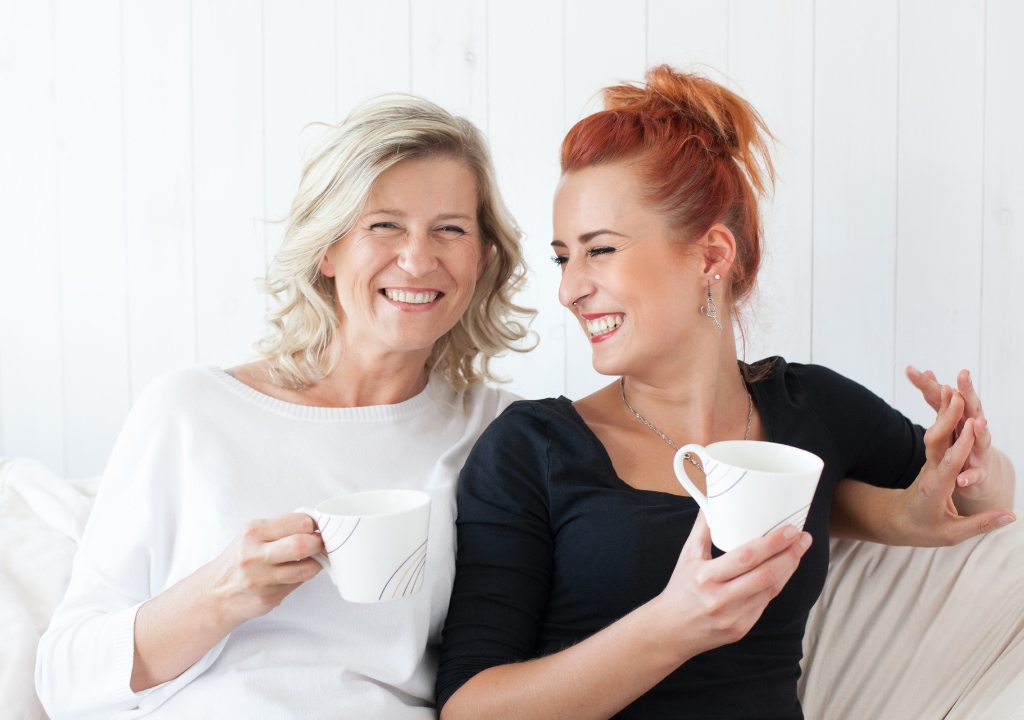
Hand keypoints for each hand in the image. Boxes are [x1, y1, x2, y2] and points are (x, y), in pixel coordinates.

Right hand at [203, 513, 324, 625]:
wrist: (216, 592)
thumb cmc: (241, 558)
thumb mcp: (254, 534)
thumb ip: (282, 528)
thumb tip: (317, 527)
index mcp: (253, 532)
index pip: (299, 522)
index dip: (314, 526)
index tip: (317, 529)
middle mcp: (254, 555)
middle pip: (302, 545)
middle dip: (319, 544)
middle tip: (321, 545)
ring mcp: (260, 579)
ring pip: (306, 569)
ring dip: (315, 564)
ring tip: (310, 560)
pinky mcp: (267, 598)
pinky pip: (297, 585)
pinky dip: (300, 579)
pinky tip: (290, 576)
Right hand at [654, 512, 811, 657]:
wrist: (671, 631)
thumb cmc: (680, 590)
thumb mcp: (687, 557)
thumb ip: (703, 529)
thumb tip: (714, 503)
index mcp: (706, 577)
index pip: (746, 557)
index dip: (772, 543)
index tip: (790, 530)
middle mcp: (720, 599)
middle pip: (765, 575)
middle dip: (789, 554)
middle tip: (803, 538)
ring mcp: (733, 617)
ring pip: (770, 590)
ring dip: (788, 569)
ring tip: (798, 551)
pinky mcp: (741, 630)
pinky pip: (764, 604)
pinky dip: (776, 585)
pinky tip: (782, 571)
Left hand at [889, 383, 1014, 545]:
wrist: (896, 520)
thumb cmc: (923, 529)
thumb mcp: (952, 534)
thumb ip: (981, 524)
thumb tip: (1012, 516)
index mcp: (936, 488)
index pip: (950, 463)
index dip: (961, 445)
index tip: (972, 426)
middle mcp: (931, 470)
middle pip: (937, 440)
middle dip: (947, 417)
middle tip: (957, 394)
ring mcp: (928, 462)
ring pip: (935, 433)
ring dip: (942, 411)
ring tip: (951, 387)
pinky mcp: (930, 459)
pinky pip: (937, 435)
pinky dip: (943, 418)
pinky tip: (949, 401)